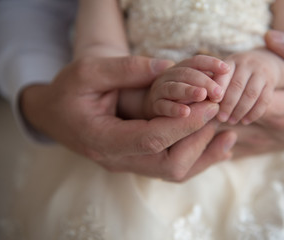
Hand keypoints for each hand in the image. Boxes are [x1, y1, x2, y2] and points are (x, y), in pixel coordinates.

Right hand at [21, 56, 236, 180]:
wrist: (54, 113)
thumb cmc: (67, 92)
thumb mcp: (88, 72)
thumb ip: (126, 69)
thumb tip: (166, 67)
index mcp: (102, 140)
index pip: (152, 139)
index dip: (184, 124)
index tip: (209, 105)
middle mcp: (118, 159)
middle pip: (169, 164)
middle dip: (198, 140)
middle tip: (218, 113)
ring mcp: (128, 163)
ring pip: (174, 171)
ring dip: (203, 154)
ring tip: (229, 135)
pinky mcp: (137, 160)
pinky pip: (171, 166)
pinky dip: (195, 157)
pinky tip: (215, 145)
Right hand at [144, 55, 228, 118]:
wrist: (154, 109)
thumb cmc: (181, 98)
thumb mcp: (195, 88)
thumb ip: (208, 85)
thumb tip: (229, 84)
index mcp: (181, 69)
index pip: (196, 61)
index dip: (211, 63)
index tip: (227, 69)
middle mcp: (169, 76)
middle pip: (187, 74)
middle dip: (204, 81)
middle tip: (219, 92)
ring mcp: (160, 90)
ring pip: (174, 87)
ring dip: (189, 90)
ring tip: (202, 96)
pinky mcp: (154, 106)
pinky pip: (163, 106)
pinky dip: (174, 108)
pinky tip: (186, 113)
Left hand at [217, 49, 281, 124]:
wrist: (264, 61)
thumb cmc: (235, 73)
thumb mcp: (225, 72)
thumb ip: (214, 84)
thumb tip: (198, 103)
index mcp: (230, 62)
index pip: (223, 75)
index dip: (217, 90)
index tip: (211, 104)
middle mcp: (246, 64)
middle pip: (237, 86)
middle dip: (228, 104)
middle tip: (221, 119)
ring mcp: (260, 72)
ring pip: (251, 94)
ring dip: (240, 110)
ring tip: (232, 121)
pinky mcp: (271, 82)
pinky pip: (264, 99)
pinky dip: (254, 112)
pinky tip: (245, 121)